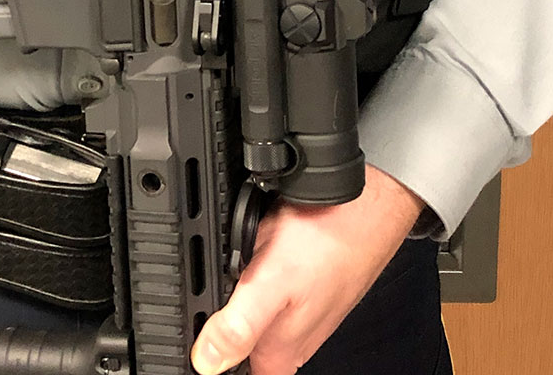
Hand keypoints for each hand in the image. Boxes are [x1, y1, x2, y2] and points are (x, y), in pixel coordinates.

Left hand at [191, 165, 425, 374]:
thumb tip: (206, 361)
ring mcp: (293, 310)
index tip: (202, 308)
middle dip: (220, 297)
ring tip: (249, 244)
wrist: (364, 207)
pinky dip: (255, 257)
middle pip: (233, 330)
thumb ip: (239, 325)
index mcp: (277, 353)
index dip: (205, 342)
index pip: (227, 367)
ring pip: (246, 300)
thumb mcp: (273, 282)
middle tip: (229, 260)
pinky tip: (261, 237)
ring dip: (238, 274)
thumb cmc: (328, 240)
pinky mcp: (296, 284)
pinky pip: (262, 278)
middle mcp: (287, 339)